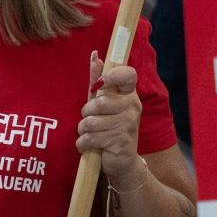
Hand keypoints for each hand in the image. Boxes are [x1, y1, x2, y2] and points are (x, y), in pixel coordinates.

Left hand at [80, 53, 143, 188]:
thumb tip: (94, 55)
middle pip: (99, 102)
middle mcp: (132, 107)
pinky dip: (83, 143)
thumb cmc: (109, 127)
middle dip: (86, 112)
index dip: (112, 75)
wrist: (122, 162)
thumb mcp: (102, 102)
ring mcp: (128, 125)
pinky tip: (89, 145)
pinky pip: (91, 137)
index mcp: (129, 94)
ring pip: (92, 122)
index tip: (100, 85)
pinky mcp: (120, 142)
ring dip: (83, 129)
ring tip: (89, 133)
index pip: (128, 75)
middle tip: (90, 119)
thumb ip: (98, 80)